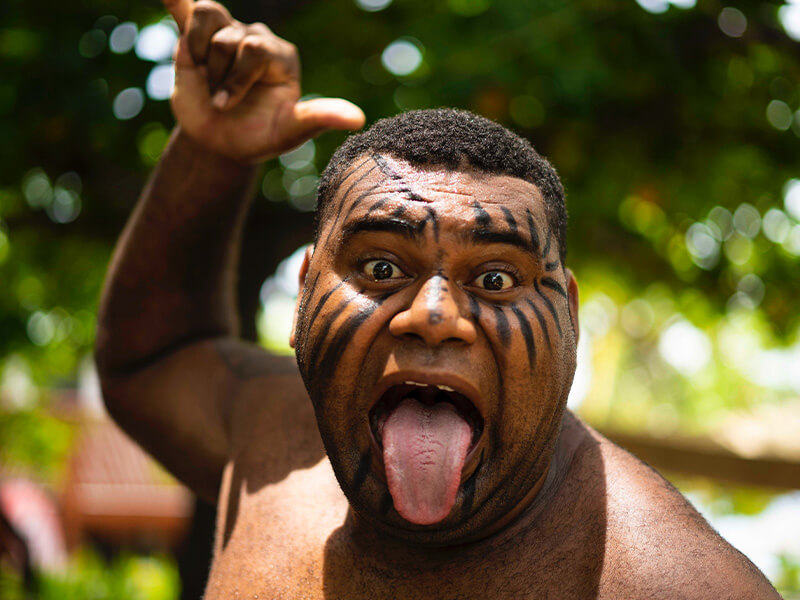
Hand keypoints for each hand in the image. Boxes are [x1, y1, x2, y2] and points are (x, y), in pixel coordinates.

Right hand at [163, 0, 364, 162]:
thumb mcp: (290, 131)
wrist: (221, 143)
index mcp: (281, 57)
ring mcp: (226, 36)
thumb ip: (319, 118)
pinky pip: (187, 9)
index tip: (227, 105)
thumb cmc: (259, 136)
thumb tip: (358, 119)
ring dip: (198, 50)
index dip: (237, 77)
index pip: (255, 48)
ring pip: (208, 16)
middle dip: (220, 74)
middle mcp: (256, 39)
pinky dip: (177, 0)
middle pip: (230, 38)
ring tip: (204, 76)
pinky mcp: (195, 38)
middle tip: (220, 100)